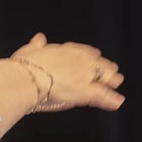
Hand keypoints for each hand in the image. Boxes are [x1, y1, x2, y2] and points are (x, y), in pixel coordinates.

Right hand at [11, 33, 125, 111]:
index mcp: (64, 51)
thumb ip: (36, 45)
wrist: (26, 80)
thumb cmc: (24, 68)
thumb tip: (39, 38)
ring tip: (117, 82)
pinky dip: (111, 100)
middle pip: (96, 63)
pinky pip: (102, 96)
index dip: (88, 55)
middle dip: (104, 66)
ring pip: (103, 77)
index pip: (81, 51)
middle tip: (112, 69)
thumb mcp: (28, 51)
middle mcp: (78, 61)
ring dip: (111, 79)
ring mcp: (84, 76)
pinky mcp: (85, 92)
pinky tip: (117, 102)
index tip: (94, 56)